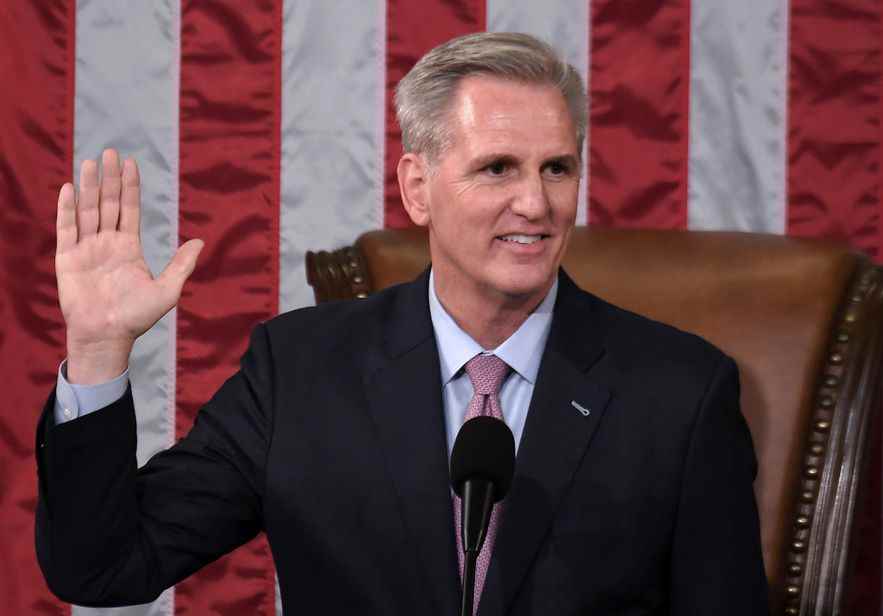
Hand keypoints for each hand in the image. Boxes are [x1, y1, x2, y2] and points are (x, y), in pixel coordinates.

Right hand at [56, 149, 202, 383]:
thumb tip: (201, 241)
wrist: (107, 335)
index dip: (129, 187)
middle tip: (111, 152)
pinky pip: (66, 228)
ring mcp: (86, 249)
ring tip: (90, 162)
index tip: (131, 163)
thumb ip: (182, 265)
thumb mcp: (167, 289)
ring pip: (87, 210)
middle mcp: (106, 243)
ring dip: (88, 186)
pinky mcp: (67, 258)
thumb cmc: (137, 317)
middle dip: (109, 178)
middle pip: (107, 204)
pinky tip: (70, 188)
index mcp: (129, 248)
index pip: (129, 210)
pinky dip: (67, 208)